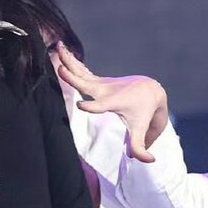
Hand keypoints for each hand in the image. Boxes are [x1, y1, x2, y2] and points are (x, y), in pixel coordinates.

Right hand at [56, 42, 167, 161]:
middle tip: (60, 68)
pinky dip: (71, 61)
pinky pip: (81, 70)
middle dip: (73, 77)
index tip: (81, 105)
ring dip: (69, 60)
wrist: (150, 89)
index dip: (91, 107)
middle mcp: (104, 91)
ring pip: (81, 71)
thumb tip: (150, 161)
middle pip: (85, 83)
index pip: (101, 106)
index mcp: (113, 103)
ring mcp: (99, 84)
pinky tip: (60, 50)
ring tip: (57, 46)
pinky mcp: (96, 81)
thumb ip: (142, 147)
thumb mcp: (143, 129)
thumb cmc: (144, 112)